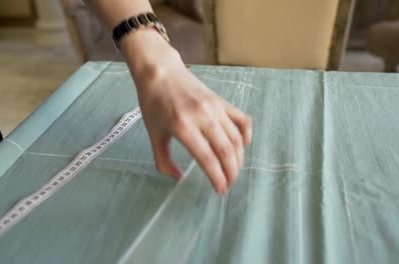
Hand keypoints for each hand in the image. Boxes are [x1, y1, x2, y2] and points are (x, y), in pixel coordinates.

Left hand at [122, 30, 251, 194]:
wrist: (159, 72)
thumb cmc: (153, 104)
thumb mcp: (153, 134)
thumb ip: (163, 160)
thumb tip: (179, 179)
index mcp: (183, 127)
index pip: (207, 158)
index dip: (217, 178)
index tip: (220, 190)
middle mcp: (202, 116)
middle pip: (226, 151)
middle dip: (231, 172)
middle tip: (229, 184)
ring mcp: (215, 107)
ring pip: (236, 138)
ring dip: (238, 159)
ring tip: (234, 171)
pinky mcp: (221, 101)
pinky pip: (241, 120)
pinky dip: (246, 135)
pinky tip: (243, 146)